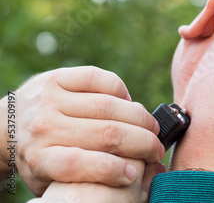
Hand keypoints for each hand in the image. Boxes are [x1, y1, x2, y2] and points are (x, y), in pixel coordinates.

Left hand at [0, 66, 164, 195]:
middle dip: (142, 142)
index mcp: (39, 158)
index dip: (111, 170)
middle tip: (156, 149)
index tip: (133, 174)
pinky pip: (100, 78)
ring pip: (109, 106)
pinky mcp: (58, 77)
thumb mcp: (50, 178)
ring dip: (140, 118)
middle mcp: (44, 127)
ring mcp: (51, 98)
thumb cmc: (39, 158)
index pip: (76, 164)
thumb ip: (84, 178)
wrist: (4, 125)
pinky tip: (129, 103)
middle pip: (105, 133)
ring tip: (151, 128)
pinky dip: (122, 91)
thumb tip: (133, 177)